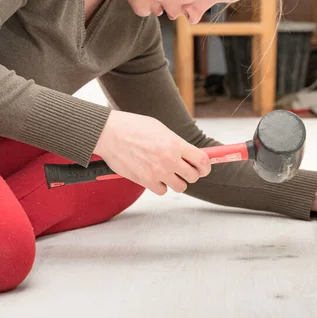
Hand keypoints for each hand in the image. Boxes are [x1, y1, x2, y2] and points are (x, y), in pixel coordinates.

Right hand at [94, 111, 210, 194]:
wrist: (109, 133)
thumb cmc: (132, 127)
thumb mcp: (160, 128)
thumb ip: (176, 142)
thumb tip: (189, 152)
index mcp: (175, 144)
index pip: (202, 161)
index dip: (206, 166)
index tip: (203, 167)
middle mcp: (169, 159)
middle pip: (193, 176)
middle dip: (191, 174)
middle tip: (184, 169)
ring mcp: (158, 172)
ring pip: (180, 187)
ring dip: (176, 181)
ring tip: (168, 172)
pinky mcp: (145, 181)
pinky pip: (162, 191)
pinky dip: (161, 186)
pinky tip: (155, 176)